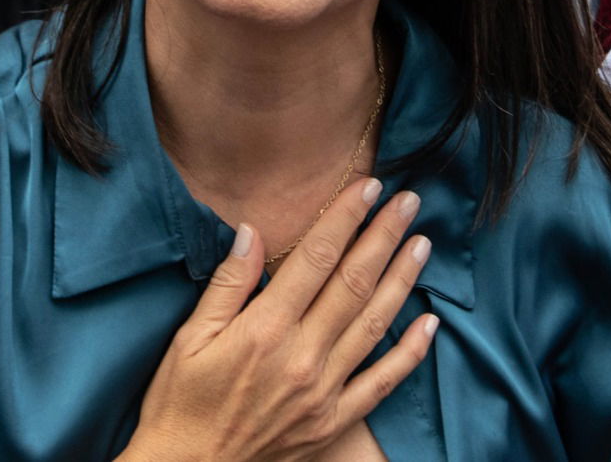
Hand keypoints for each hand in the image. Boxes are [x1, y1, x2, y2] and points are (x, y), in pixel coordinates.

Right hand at [119, 180, 436, 461]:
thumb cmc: (180, 404)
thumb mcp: (189, 338)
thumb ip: (228, 284)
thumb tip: (252, 232)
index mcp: (264, 330)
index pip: (315, 259)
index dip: (344, 219)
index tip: (367, 187)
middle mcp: (302, 357)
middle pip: (354, 283)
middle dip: (383, 236)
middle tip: (409, 201)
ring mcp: (323, 392)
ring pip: (374, 324)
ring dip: (402, 280)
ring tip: (422, 244)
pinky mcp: (333, 422)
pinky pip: (382, 383)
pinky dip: (410, 353)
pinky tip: (430, 324)